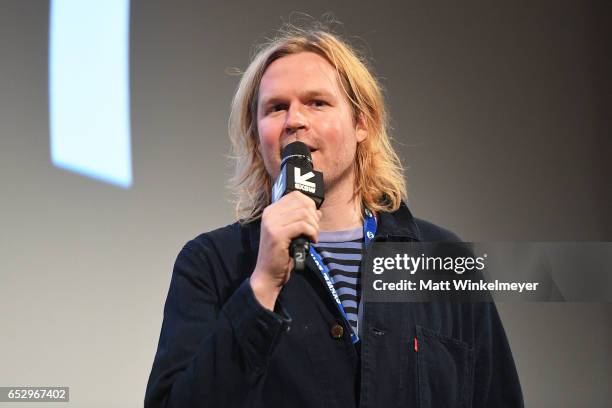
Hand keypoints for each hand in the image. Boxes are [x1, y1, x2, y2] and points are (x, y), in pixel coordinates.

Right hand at [250, 191, 320, 309]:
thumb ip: (301, 219)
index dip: (309, 204)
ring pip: (304, 214)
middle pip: (302, 203)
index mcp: (271, 211)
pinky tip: (311, 242)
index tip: (313, 219)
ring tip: (313, 237)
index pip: (295, 195)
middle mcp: (269, 214)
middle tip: (314, 230)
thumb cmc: (281, 254)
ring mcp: (272, 223)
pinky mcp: (277, 234)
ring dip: (314, 226)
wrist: (268, 274)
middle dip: (314, 216)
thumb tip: (317, 211)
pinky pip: (303, 226)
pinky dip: (312, 233)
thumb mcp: (291, 233)